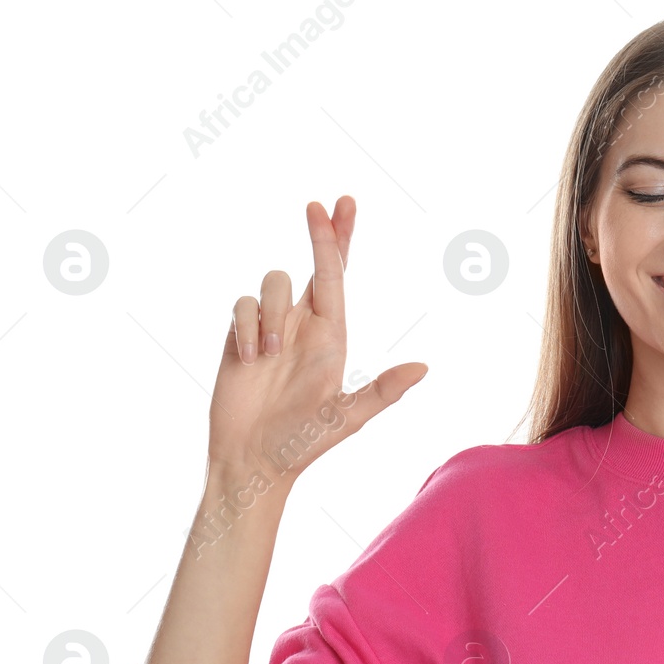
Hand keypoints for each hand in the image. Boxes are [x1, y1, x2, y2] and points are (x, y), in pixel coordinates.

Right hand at [206, 196, 427, 487]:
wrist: (252, 459)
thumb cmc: (302, 443)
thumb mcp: (347, 417)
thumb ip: (383, 391)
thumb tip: (423, 368)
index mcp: (332, 336)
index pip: (338, 278)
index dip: (340, 240)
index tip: (341, 205)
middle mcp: (304, 325)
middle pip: (313, 265)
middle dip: (319, 234)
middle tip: (318, 204)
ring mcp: (271, 327)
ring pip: (272, 283)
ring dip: (271, 316)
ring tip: (268, 358)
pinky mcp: (240, 335)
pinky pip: (241, 308)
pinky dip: (246, 329)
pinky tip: (249, 361)